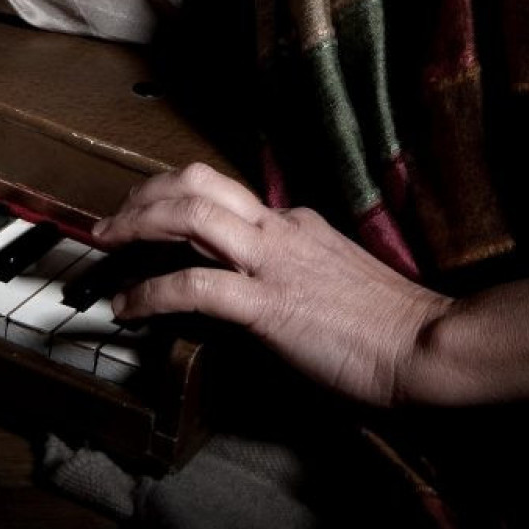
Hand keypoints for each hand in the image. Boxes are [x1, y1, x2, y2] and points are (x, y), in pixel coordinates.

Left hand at [90, 162, 451, 405]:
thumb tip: (253, 283)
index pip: (222, 196)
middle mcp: (278, 230)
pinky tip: (128, 309)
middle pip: (198, 184)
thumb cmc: (387, 324)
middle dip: (145, 195)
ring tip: (105, 244)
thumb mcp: (333, 277)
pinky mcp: (268, 305)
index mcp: (294, 224)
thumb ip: (295, 269)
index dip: (175, 202)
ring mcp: (272, 263)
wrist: (424, 344)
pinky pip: (194, 286)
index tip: (146, 218)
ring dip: (136, 225)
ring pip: (190, 216)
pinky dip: (150, 293)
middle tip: (111, 220)